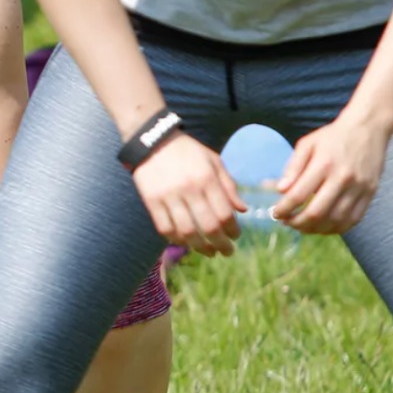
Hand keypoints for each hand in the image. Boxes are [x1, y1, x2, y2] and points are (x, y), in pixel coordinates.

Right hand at [131, 133, 246, 256]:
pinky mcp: (151, 201)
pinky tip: (185, 243)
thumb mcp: (213, 161)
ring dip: (200, 247)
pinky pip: (165, 228)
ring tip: (209, 252)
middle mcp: (188, 189)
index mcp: (206, 178)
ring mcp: (168, 196)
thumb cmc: (187, 151)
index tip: (236, 236)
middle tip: (227, 252)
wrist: (152, 140)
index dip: (233, 230)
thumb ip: (228, 185)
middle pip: (208, 226)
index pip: (224, 213)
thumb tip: (242, 210)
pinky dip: (176, 240)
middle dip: (221, 244)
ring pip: (186, 231)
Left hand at [271, 114, 390, 234]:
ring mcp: (359, 187)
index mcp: (323, 164)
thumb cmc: (332, 137)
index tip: (276, 214)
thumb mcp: (307, 144)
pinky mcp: (370, 193)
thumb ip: (293, 167)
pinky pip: (353, 219)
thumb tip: (280, 190)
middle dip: (297, 223)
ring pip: (336, 220)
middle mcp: (343, 178)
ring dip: (316, 229)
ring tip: (303, 227)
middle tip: (288, 223)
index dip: (284, 210)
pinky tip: (324, 226)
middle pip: (317, 212)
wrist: (368, 128)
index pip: (298, 195)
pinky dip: (337, 228)